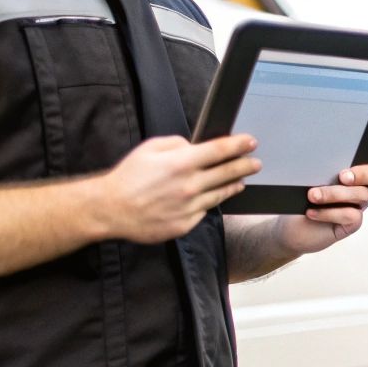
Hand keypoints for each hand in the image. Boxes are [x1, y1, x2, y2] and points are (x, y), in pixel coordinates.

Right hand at [97, 135, 259, 243]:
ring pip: (219, 195)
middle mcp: (189, 186)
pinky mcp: (185, 224)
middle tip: (256, 163)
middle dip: (245, 165)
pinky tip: (214, 198)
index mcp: (181, 163)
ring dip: (233, 186)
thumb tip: (193, 147)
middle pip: (227, 173)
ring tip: (241, 180)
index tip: (251, 142)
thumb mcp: (150, 149)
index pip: (219, 151)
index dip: (239, 145)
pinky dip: (210, 203)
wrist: (111, 209)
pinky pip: (203, 211)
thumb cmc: (128, 177)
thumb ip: (176, 144)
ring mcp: (188, 207)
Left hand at [275, 164, 367, 254]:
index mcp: (356, 173)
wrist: (290, 225)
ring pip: (361, 195)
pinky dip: (329, 213)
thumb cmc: (301, 196)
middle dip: (362, 174)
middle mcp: (363, 190)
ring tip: (312, 195)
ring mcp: (358, 207)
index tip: (343, 173)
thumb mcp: (311, 178)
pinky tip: (311, 212)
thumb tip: (327, 159)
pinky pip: (351, 215)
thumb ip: (324, 168)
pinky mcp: (350, 225)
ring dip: (334, 194)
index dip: (367, 169)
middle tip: (341, 177)